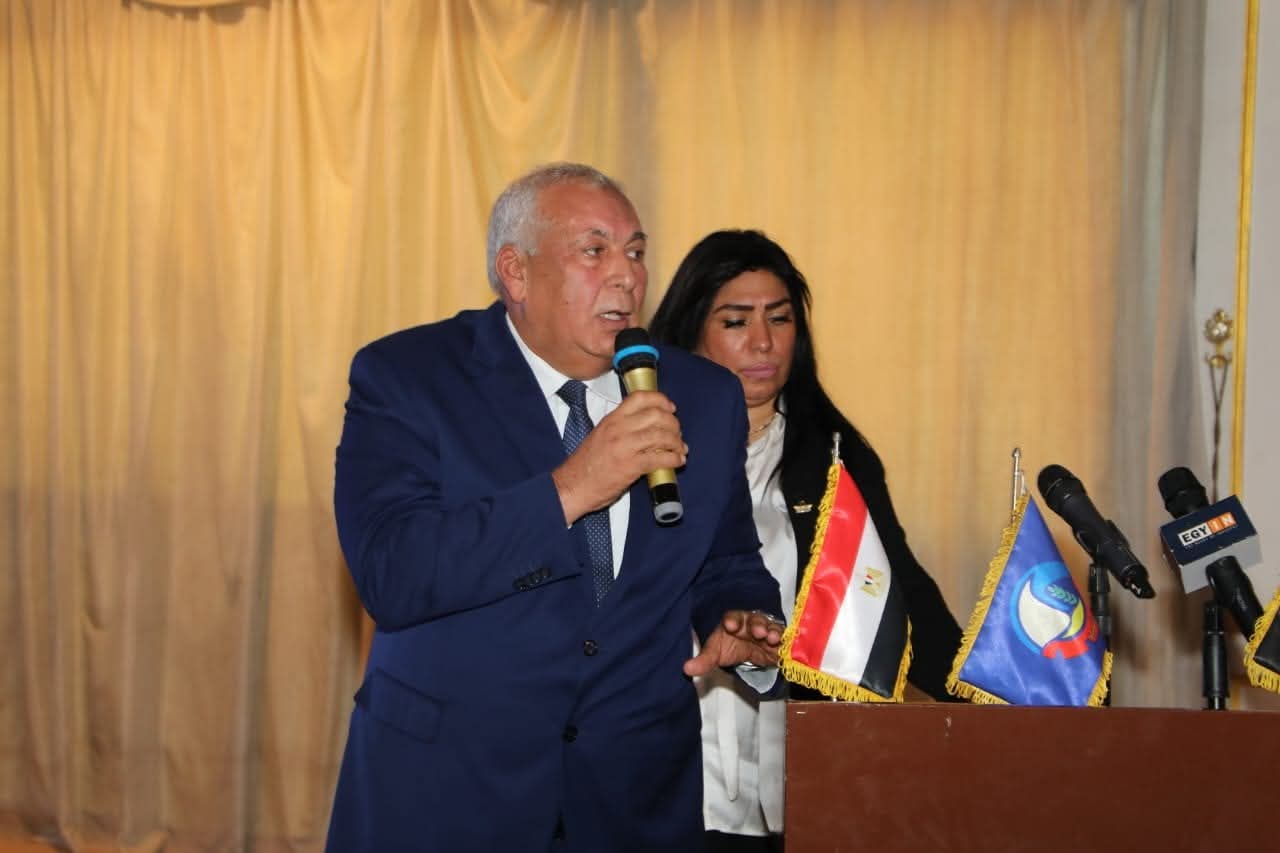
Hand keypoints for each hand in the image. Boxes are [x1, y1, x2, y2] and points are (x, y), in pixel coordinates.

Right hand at [552, 390, 686, 522]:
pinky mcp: (630, 466)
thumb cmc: (586, 465)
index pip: (640, 397)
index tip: (670, 408)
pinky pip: (660, 458)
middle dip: (673, 423)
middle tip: (677, 433)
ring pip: (661, 435)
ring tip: (680, 449)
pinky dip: (674, 458)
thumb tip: (647, 426)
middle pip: (656, 414)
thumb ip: (621, 427)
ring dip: (676, 442)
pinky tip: (677, 461)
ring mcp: (624, 446)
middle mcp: (618, 428)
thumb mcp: (600, 435)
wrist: (572, 486)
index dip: (660, 400)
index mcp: (611, 419)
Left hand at [683, 610, 784, 677]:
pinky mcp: (778, 640)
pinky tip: (785, 645)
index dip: (732, 620)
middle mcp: (750, 622)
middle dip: (756, 624)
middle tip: (758, 631)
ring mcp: (766, 629)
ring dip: (772, 631)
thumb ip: (704, 660)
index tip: (731, 625)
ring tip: (773, 638)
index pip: (731, 617)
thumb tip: (686, 669)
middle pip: (754, 619)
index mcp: (733, 621)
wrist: (748, 646)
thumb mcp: (716, 652)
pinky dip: (785, 641)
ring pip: (770, 626)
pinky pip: (784, 638)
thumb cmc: (730, 643)